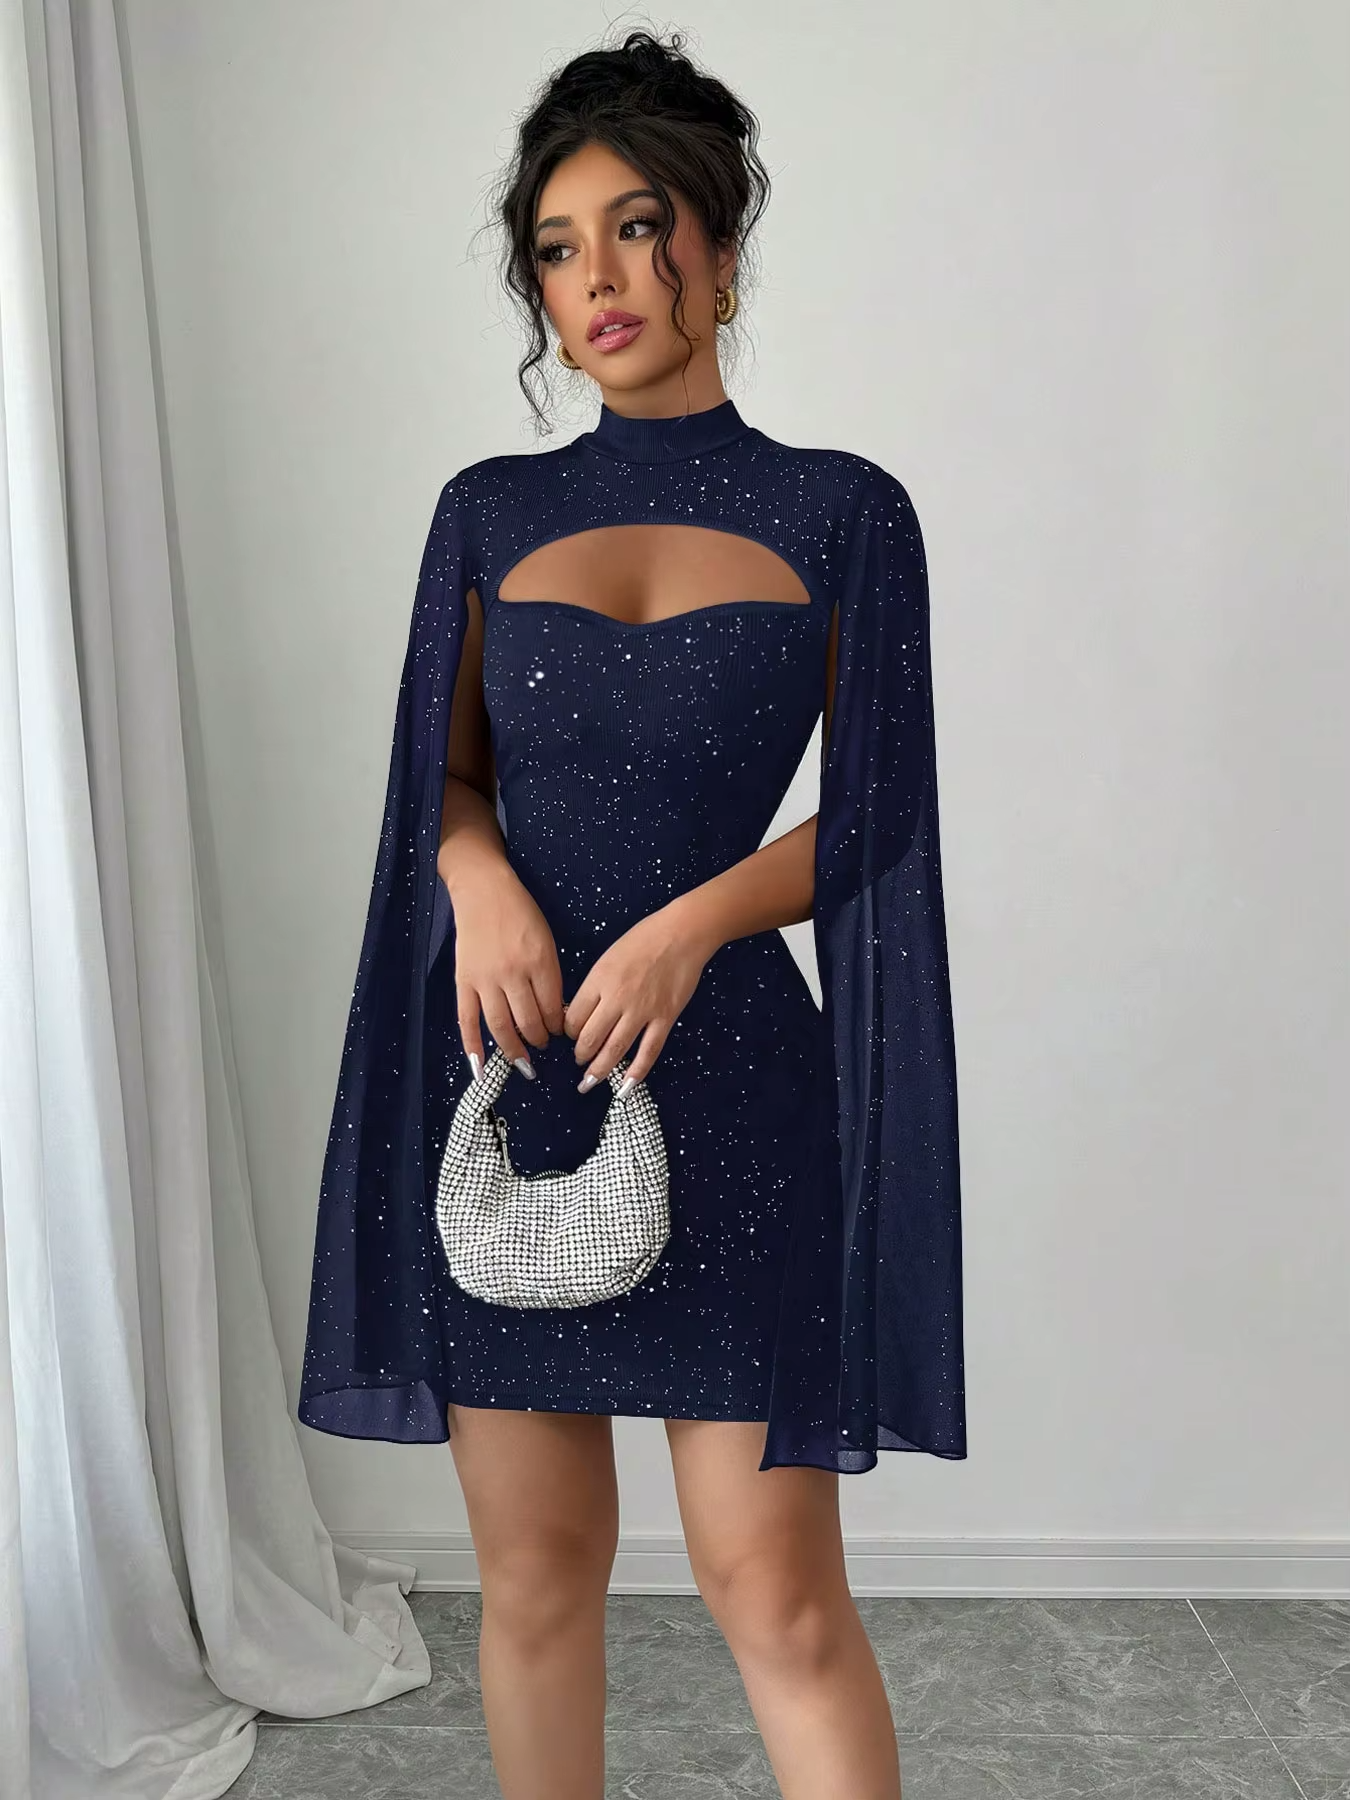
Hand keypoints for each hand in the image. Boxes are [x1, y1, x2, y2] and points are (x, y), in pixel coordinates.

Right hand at [450, 867, 565, 1077]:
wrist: (484, 891)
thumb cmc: (520, 913)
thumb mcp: (546, 939)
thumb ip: (549, 975)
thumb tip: (552, 1012)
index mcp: (539, 962)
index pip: (552, 1008)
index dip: (558, 1025)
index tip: (559, 1031)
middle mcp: (513, 974)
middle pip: (529, 1021)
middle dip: (539, 1039)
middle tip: (543, 1045)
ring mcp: (486, 979)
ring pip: (500, 1026)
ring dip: (514, 1049)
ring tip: (524, 1062)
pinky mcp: (464, 981)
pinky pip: (467, 1019)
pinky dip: (473, 1046)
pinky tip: (480, 1066)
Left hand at [564, 901, 716, 1091]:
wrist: (682, 934)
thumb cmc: (643, 940)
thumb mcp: (608, 957)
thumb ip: (595, 986)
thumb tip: (583, 1014)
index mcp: (598, 980)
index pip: (573, 1018)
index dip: (568, 1032)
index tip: (572, 1035)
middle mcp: (617, 998)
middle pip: (590, 1038)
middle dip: (580, 1055)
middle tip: (579, 1061)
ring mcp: (642, 1010)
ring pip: (615, 1049)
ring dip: (599, 1069)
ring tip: (590, 1081)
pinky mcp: (665, 1018)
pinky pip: (648, 1051)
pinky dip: (636, 1072)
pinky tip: (625, 1087)